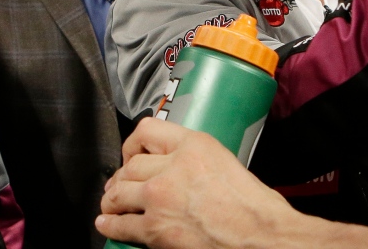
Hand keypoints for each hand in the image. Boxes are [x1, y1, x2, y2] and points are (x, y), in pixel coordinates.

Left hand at [97, 119, 299, 247]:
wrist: (259, 235)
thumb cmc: (254, 205)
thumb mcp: (227, 161)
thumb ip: (199, 158)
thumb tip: (182, 167)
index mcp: (195, 145)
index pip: (147, 131)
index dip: (134, 144)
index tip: (133, 153)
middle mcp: (172, 167)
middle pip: (130, 166)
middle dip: (123, 176)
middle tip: (122, 184)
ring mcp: (159, 198)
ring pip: (118, 192)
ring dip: (112, 199)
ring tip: (112, 204)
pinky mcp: (154, 228)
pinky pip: (119, 224)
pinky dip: (110, 224)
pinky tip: (108, 223)